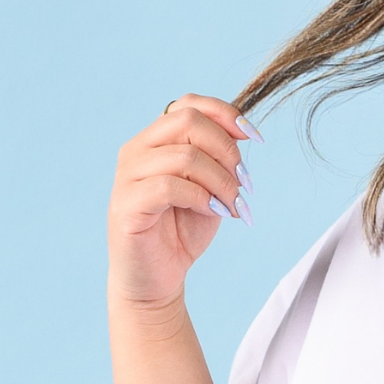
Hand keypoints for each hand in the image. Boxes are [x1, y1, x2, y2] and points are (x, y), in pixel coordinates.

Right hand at [107, 94, 258, 308]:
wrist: (157, 278)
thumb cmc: (182, 231)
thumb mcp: (210, 187)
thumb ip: (219, 158)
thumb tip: (243, 132)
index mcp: (156, 140)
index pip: (189, 104)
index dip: (226, 114)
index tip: (255, 138)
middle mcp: (137, 150)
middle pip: (188, 122)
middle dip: (227, 151)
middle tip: (244, 184)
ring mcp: (128, 175)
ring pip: (185, 156)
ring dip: (221, 182)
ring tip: (233, 207)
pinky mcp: (127, 204)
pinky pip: (170, 186)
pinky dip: (201, 197)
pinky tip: (212, 212)